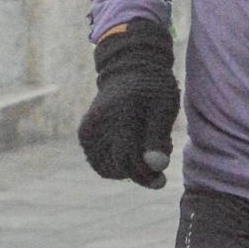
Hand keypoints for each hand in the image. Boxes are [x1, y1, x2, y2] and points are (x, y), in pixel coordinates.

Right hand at [77, 19, 179, 188]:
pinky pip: (99, 162)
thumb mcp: (164, 107)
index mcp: (121, 115)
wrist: (129, 68)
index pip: (126, 160)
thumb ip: (158, 137)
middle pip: (117, 168)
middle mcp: (99, 124)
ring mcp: (88, 130)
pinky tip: (131, 145)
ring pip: (107, 169)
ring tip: (145, 146)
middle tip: (158, 152)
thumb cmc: (153, 87)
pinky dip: (115, 161)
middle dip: (139, 170)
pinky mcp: (84, 134)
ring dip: (127, 167)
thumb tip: (156, 166)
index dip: (144, 174)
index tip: (161, 179)